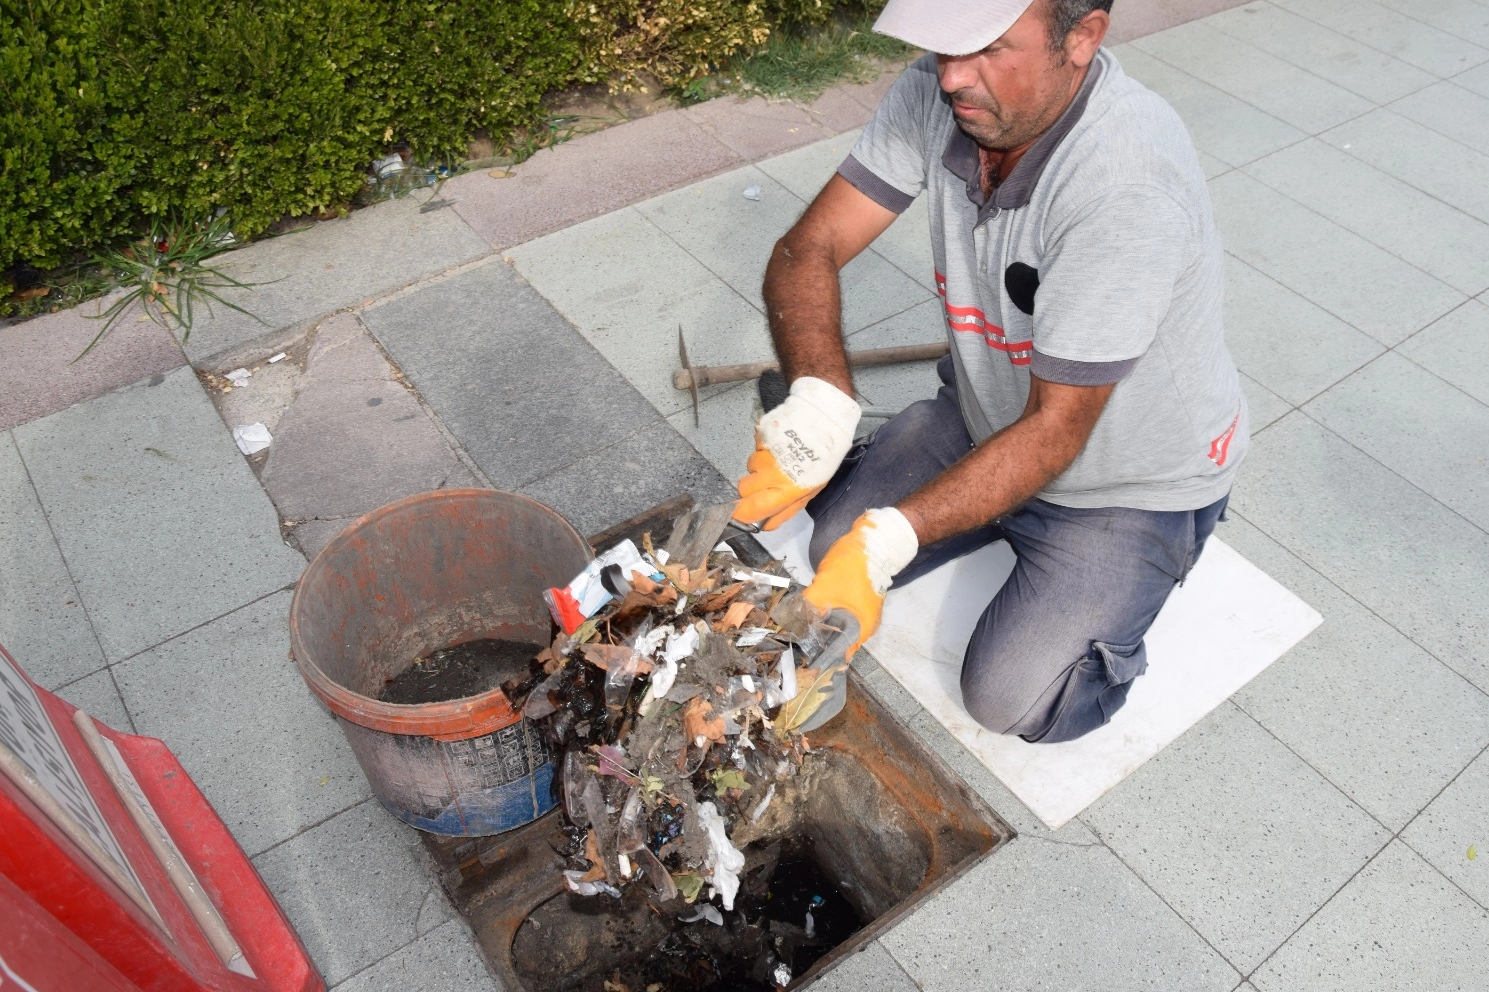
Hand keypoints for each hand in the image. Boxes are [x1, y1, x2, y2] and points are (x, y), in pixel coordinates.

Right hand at [735, 377, 860, 529]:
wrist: (824, 417)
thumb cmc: (824, 455)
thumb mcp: (812, 490)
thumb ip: (786, 510)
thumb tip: (766, 525)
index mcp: (786, 489)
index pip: (750, 508)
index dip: (742, 514)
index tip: (741, 515)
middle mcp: (772, 471)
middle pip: (743, 488)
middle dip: (751, 489)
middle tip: (768, 483)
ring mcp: (764, 451)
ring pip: (750, 467)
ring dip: (760, 467)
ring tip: (781, 460)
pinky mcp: (761, 435)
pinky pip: (755, 449)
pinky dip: (764, 450)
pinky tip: (780, 446)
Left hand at [804, 508, 918, 653]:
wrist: (871, 542)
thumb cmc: (851, 570)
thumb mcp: (823, 589)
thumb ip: (806, 608)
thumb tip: (789, 623)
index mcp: (863, 629)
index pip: (841, 654)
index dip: (821, 657)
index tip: (802, 657)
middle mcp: (866, 624)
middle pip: (839, 639)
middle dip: (818, 639)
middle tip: (796, 639)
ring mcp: (863, 610)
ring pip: (838, 624)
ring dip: (822, 624)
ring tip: (801, 625)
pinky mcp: (858, 598)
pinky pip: (840, 611)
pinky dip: (827, 611)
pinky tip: (814, 607)